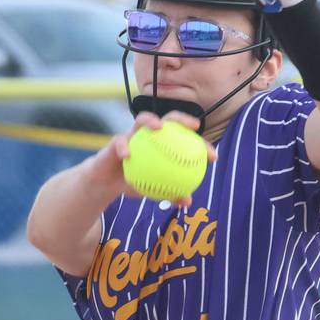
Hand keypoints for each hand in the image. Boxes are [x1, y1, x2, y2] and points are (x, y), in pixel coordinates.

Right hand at [90, 110, 217, 206]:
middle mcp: (149, 135)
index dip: (201, 144)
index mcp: (163, 144)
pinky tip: (128, 155)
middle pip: (169, 119)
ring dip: (151, 121)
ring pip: (142, 120)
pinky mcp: (115, 141)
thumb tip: (187, 201)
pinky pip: (120, 141)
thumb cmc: (134, 182)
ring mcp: (133, 135)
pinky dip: (124, 147)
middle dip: (183, 118)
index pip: (186, 140)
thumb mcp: (153, 190)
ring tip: (159, 127)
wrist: (107, 183)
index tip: (212, 156)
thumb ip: (170, 193)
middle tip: (194, 126)